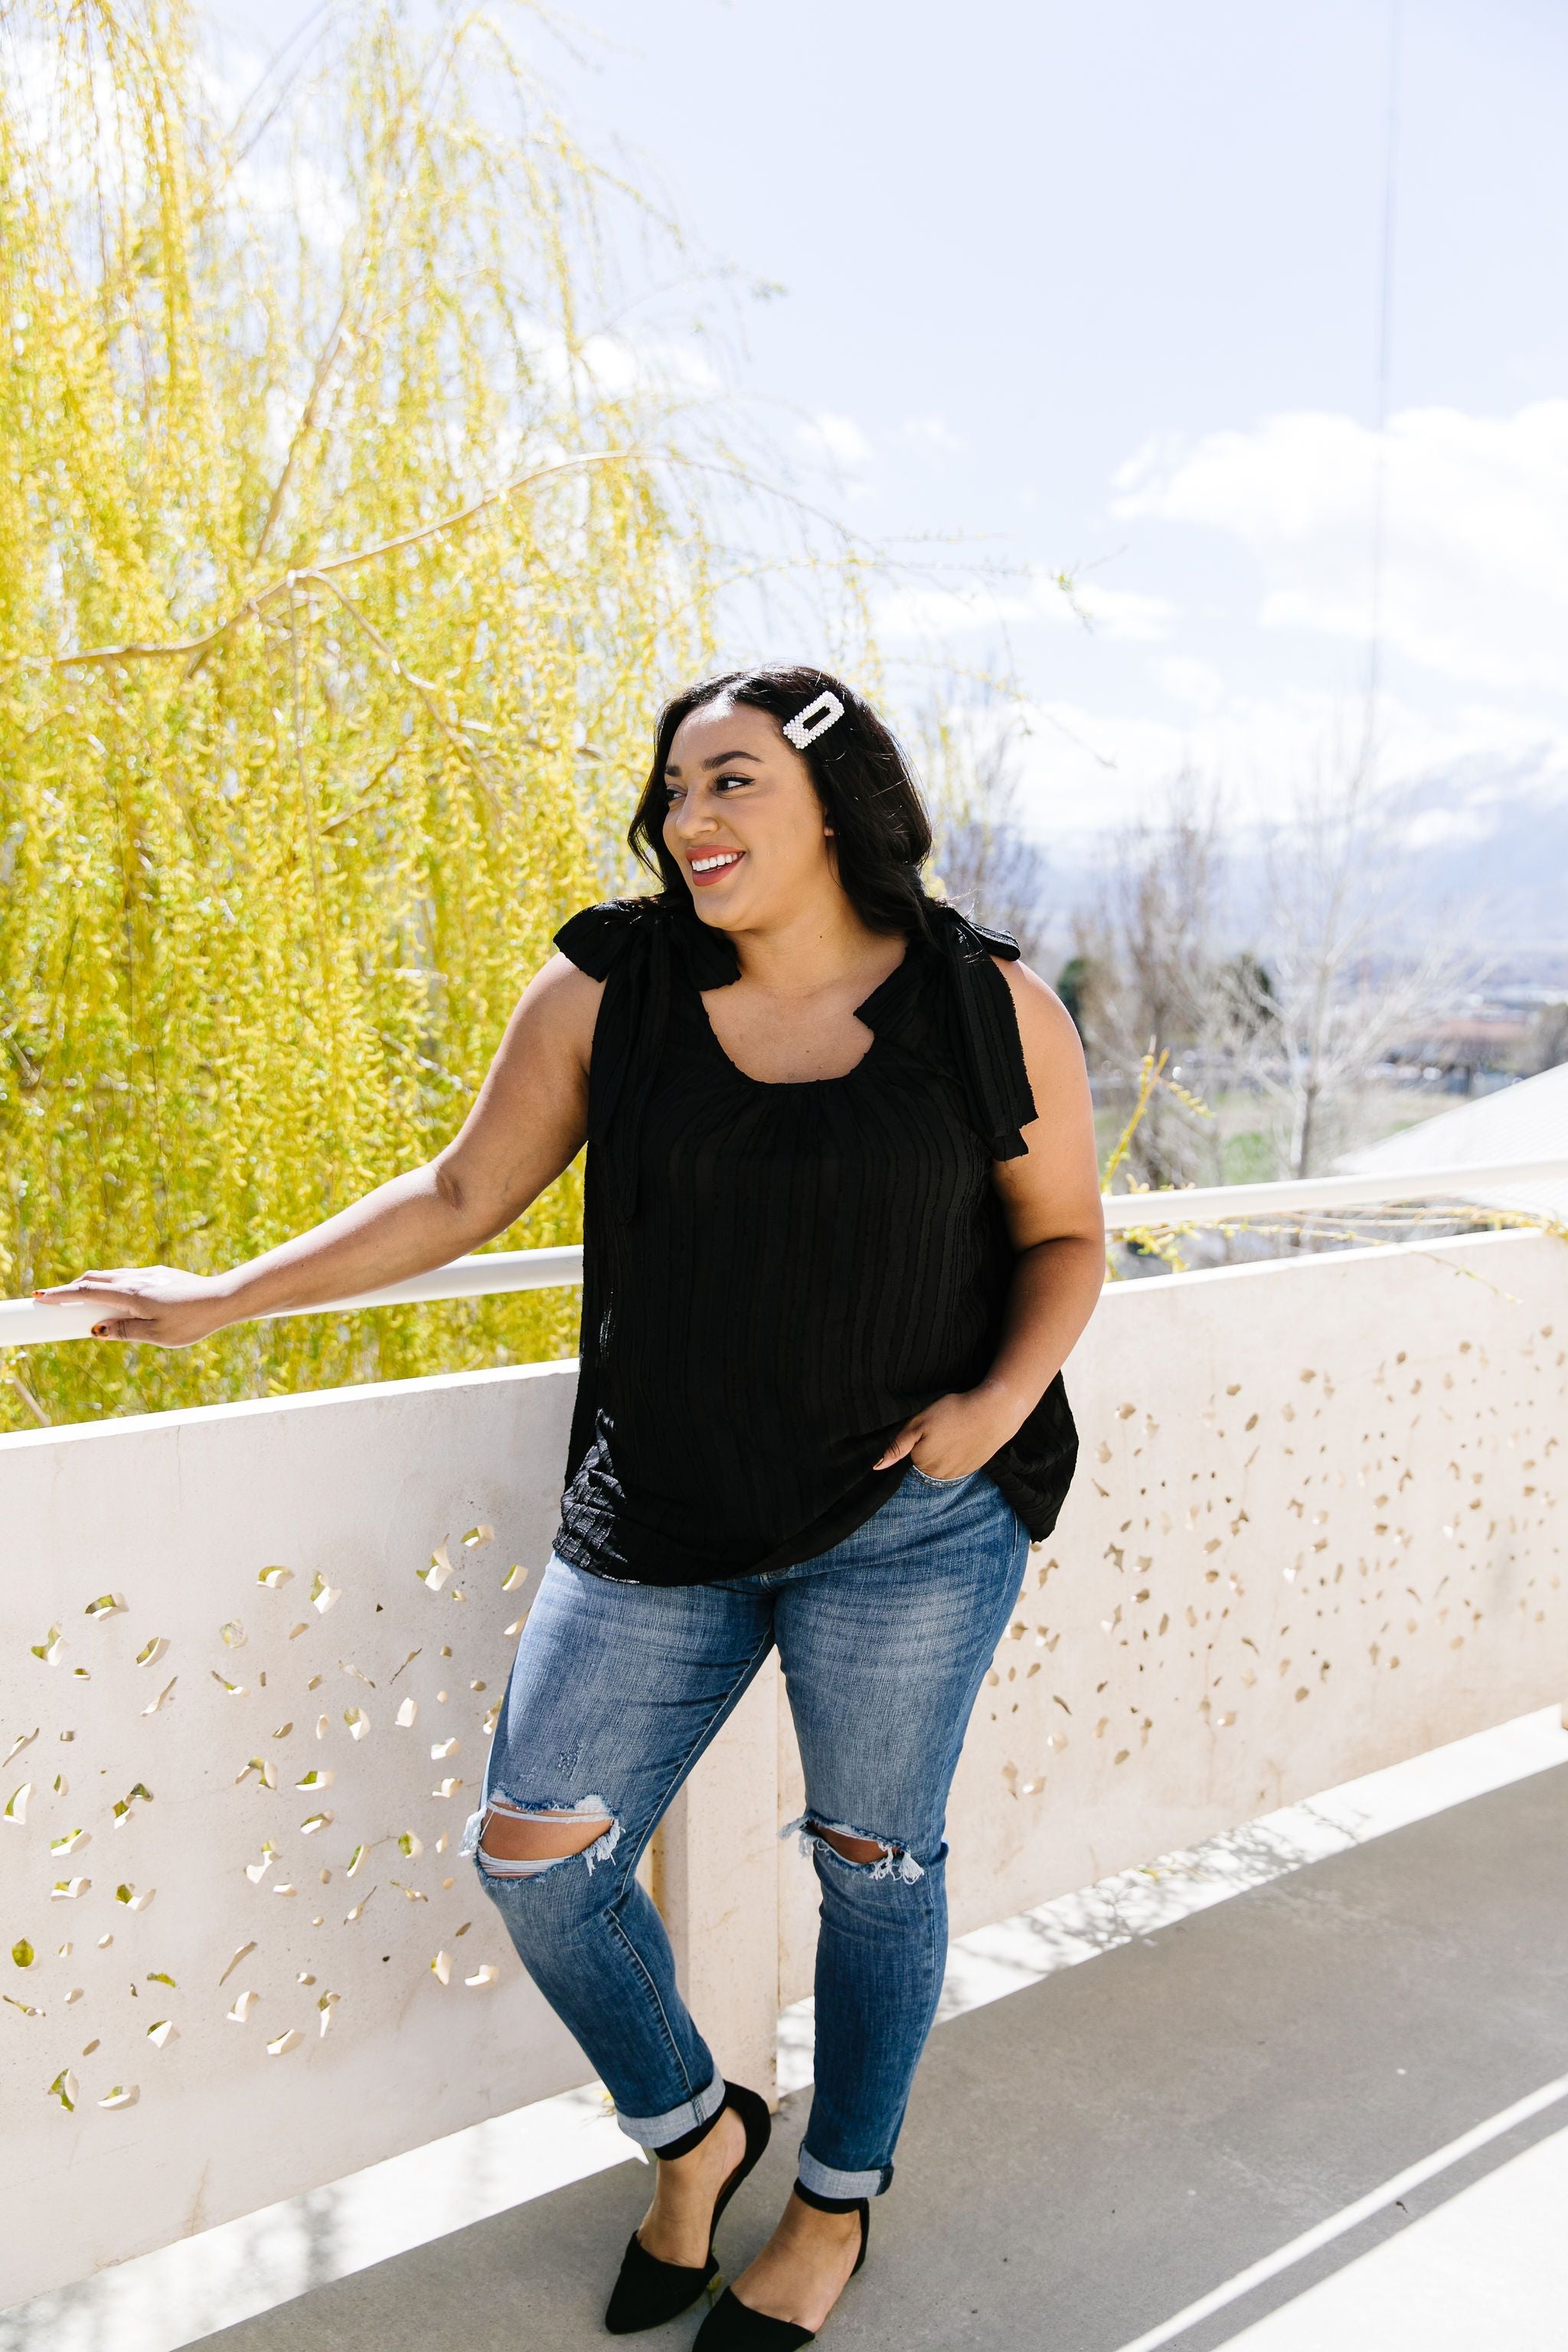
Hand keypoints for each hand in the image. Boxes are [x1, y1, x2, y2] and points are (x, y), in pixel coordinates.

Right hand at [31, 1266, 233, 1349]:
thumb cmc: (192, 1321)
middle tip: (52, 1300)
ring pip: (110, 1275)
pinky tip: (113, 1295)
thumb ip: (124, 1332)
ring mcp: (147, 1273)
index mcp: (131, 1295)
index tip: (40, 1299)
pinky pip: (125, 1276)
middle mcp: (136, 1279)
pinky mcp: (159, 1273)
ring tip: (77, 1298)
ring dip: (90, 1284)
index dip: (60, 1296)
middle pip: (93, 1279)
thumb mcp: (157, 1335)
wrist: (223, 1299)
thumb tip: (95, 1330)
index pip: (86, 1293)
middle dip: (70, 1288)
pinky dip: (110, 1283)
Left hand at [872, 1380, 1026, 1478]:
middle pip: (924, 1462)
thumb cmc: (953, 1413)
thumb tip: (877, 1466)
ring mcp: (956, 1475)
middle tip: (943, 1427)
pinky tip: (963, 1438)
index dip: (917, 1438)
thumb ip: (897, 1446)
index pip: (909, 1454)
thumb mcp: (919, 1423)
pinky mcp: (970, 1470)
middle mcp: (938, 1475)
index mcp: (922, 1464)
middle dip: (929, 1446)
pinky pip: (955, 1464)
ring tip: (954, 1432)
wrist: (993, 1414)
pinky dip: (957, 1453)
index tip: (930, 1426)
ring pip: (940, 1464)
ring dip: (944, 1450)